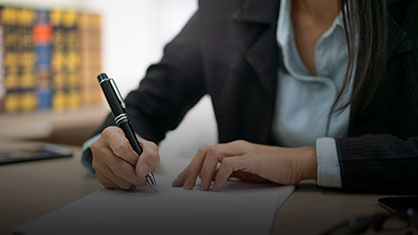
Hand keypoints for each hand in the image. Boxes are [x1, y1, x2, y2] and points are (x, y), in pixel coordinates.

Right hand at [91, 126, 159, 189]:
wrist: (125, 153)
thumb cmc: (135, 147)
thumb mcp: (147, 146)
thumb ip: (149, 155)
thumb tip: (142, 170)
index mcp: (111, 134)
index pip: (122, 148)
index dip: (134, 159)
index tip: (141, 164)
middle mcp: (100, 147)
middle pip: (118, 166)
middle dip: (135, 175)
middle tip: (144, 178)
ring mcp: (97, 162)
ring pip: (116, 177)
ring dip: (131, 182)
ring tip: (138, 177)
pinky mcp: (98, 176)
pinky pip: (113, 185)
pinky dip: (124, 185)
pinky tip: (129, 179)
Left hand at [172, 140, 316, 191]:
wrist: (296, 163)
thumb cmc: (273, 168)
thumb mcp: (247, 171)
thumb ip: (231, 173)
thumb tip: (213, 182)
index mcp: (233, 149)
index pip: (205, 154)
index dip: (190, 167)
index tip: (181, 181)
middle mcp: (235, 147)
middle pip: (204, 151)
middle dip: (190, 169)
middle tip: (183, 186)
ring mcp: (243, 151)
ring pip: (212, 154)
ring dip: (202, 172)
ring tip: (198, 188)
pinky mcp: (251, 158)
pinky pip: (228, 164)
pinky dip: (219, 176)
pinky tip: (217, 187)